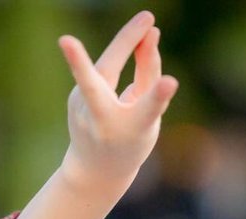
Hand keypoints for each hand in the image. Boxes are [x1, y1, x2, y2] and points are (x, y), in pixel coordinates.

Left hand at [58, 10, 178, 185]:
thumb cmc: (131, 140)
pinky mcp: (74, 99)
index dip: (159, 96)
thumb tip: (149, 33)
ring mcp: (82, 110)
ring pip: (107, 67)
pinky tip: (132, 50)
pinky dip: (117, 58)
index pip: (147, 109)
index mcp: (133, 130)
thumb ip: (150, 76)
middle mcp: (103, 121)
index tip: (171, 84)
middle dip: (122, 48)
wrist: (95, 171)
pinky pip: (101, 72)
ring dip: (127, 41)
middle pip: (110, 78)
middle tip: (145, 20)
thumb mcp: (148, 116)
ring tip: (147, 20)